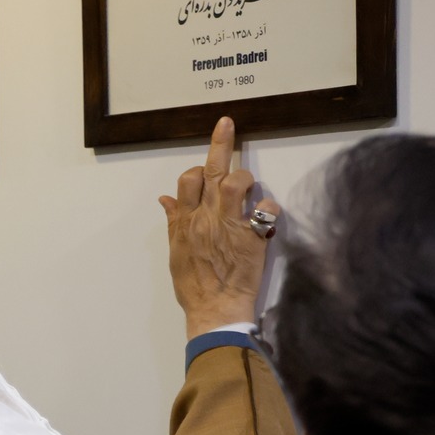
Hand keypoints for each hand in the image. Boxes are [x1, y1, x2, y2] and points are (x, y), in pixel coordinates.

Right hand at [158, 116, 278, 339]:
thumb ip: (174, 223)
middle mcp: (205, 219)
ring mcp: (229, 226)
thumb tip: (165, 199)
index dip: (195, 167)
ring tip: (249, 184)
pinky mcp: (252, 237)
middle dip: (219, 144)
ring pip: (235, 182)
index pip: (186, 182)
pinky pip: (265, 211)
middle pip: (210, 172)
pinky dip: (269, 208)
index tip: (204, 163)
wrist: (215, 311)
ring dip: (244, 176)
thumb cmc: (195, 288)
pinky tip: (268, 214)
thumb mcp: (176, 254)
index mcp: (186, 223)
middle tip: (226, 122)